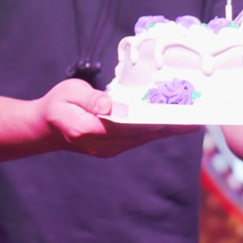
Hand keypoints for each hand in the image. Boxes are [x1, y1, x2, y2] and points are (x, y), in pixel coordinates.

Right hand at [39, 79, 195, 157]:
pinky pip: (139, 139)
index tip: (172, 117)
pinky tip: (174, 124)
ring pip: (143, 139)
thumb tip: (109, 104)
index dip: (150, 121)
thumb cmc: (58, 105)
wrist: (48, 128)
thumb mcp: (67, 93)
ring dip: (166, 131)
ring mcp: (109, 149)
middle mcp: (101, 145)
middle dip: (167, 127)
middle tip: (194, 119)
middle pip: (140, 135)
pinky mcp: (115, 148)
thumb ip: (89, 99)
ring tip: (192, 121)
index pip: (124, 125)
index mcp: (87, 130)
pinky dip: (157, 132)